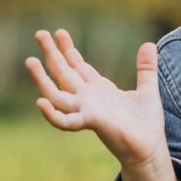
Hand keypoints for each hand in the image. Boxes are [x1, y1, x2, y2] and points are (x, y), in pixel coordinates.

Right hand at [25, 29, 169, 171]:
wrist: (150, 148)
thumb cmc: (146, 123)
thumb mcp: (148, 89)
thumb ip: (146, 68)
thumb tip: (149, 43)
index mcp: (99, 89)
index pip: (78, 66)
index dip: (68, 49)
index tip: (59, 32)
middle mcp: (88, 98)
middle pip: (64, 73)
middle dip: (52, 54)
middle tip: (39, 33)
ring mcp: (87, 110)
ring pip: (57, 94)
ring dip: (42, 79)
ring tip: (30, 60)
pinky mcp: (92, 123)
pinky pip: (66, 121)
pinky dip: (53, 114)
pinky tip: (41, 102)